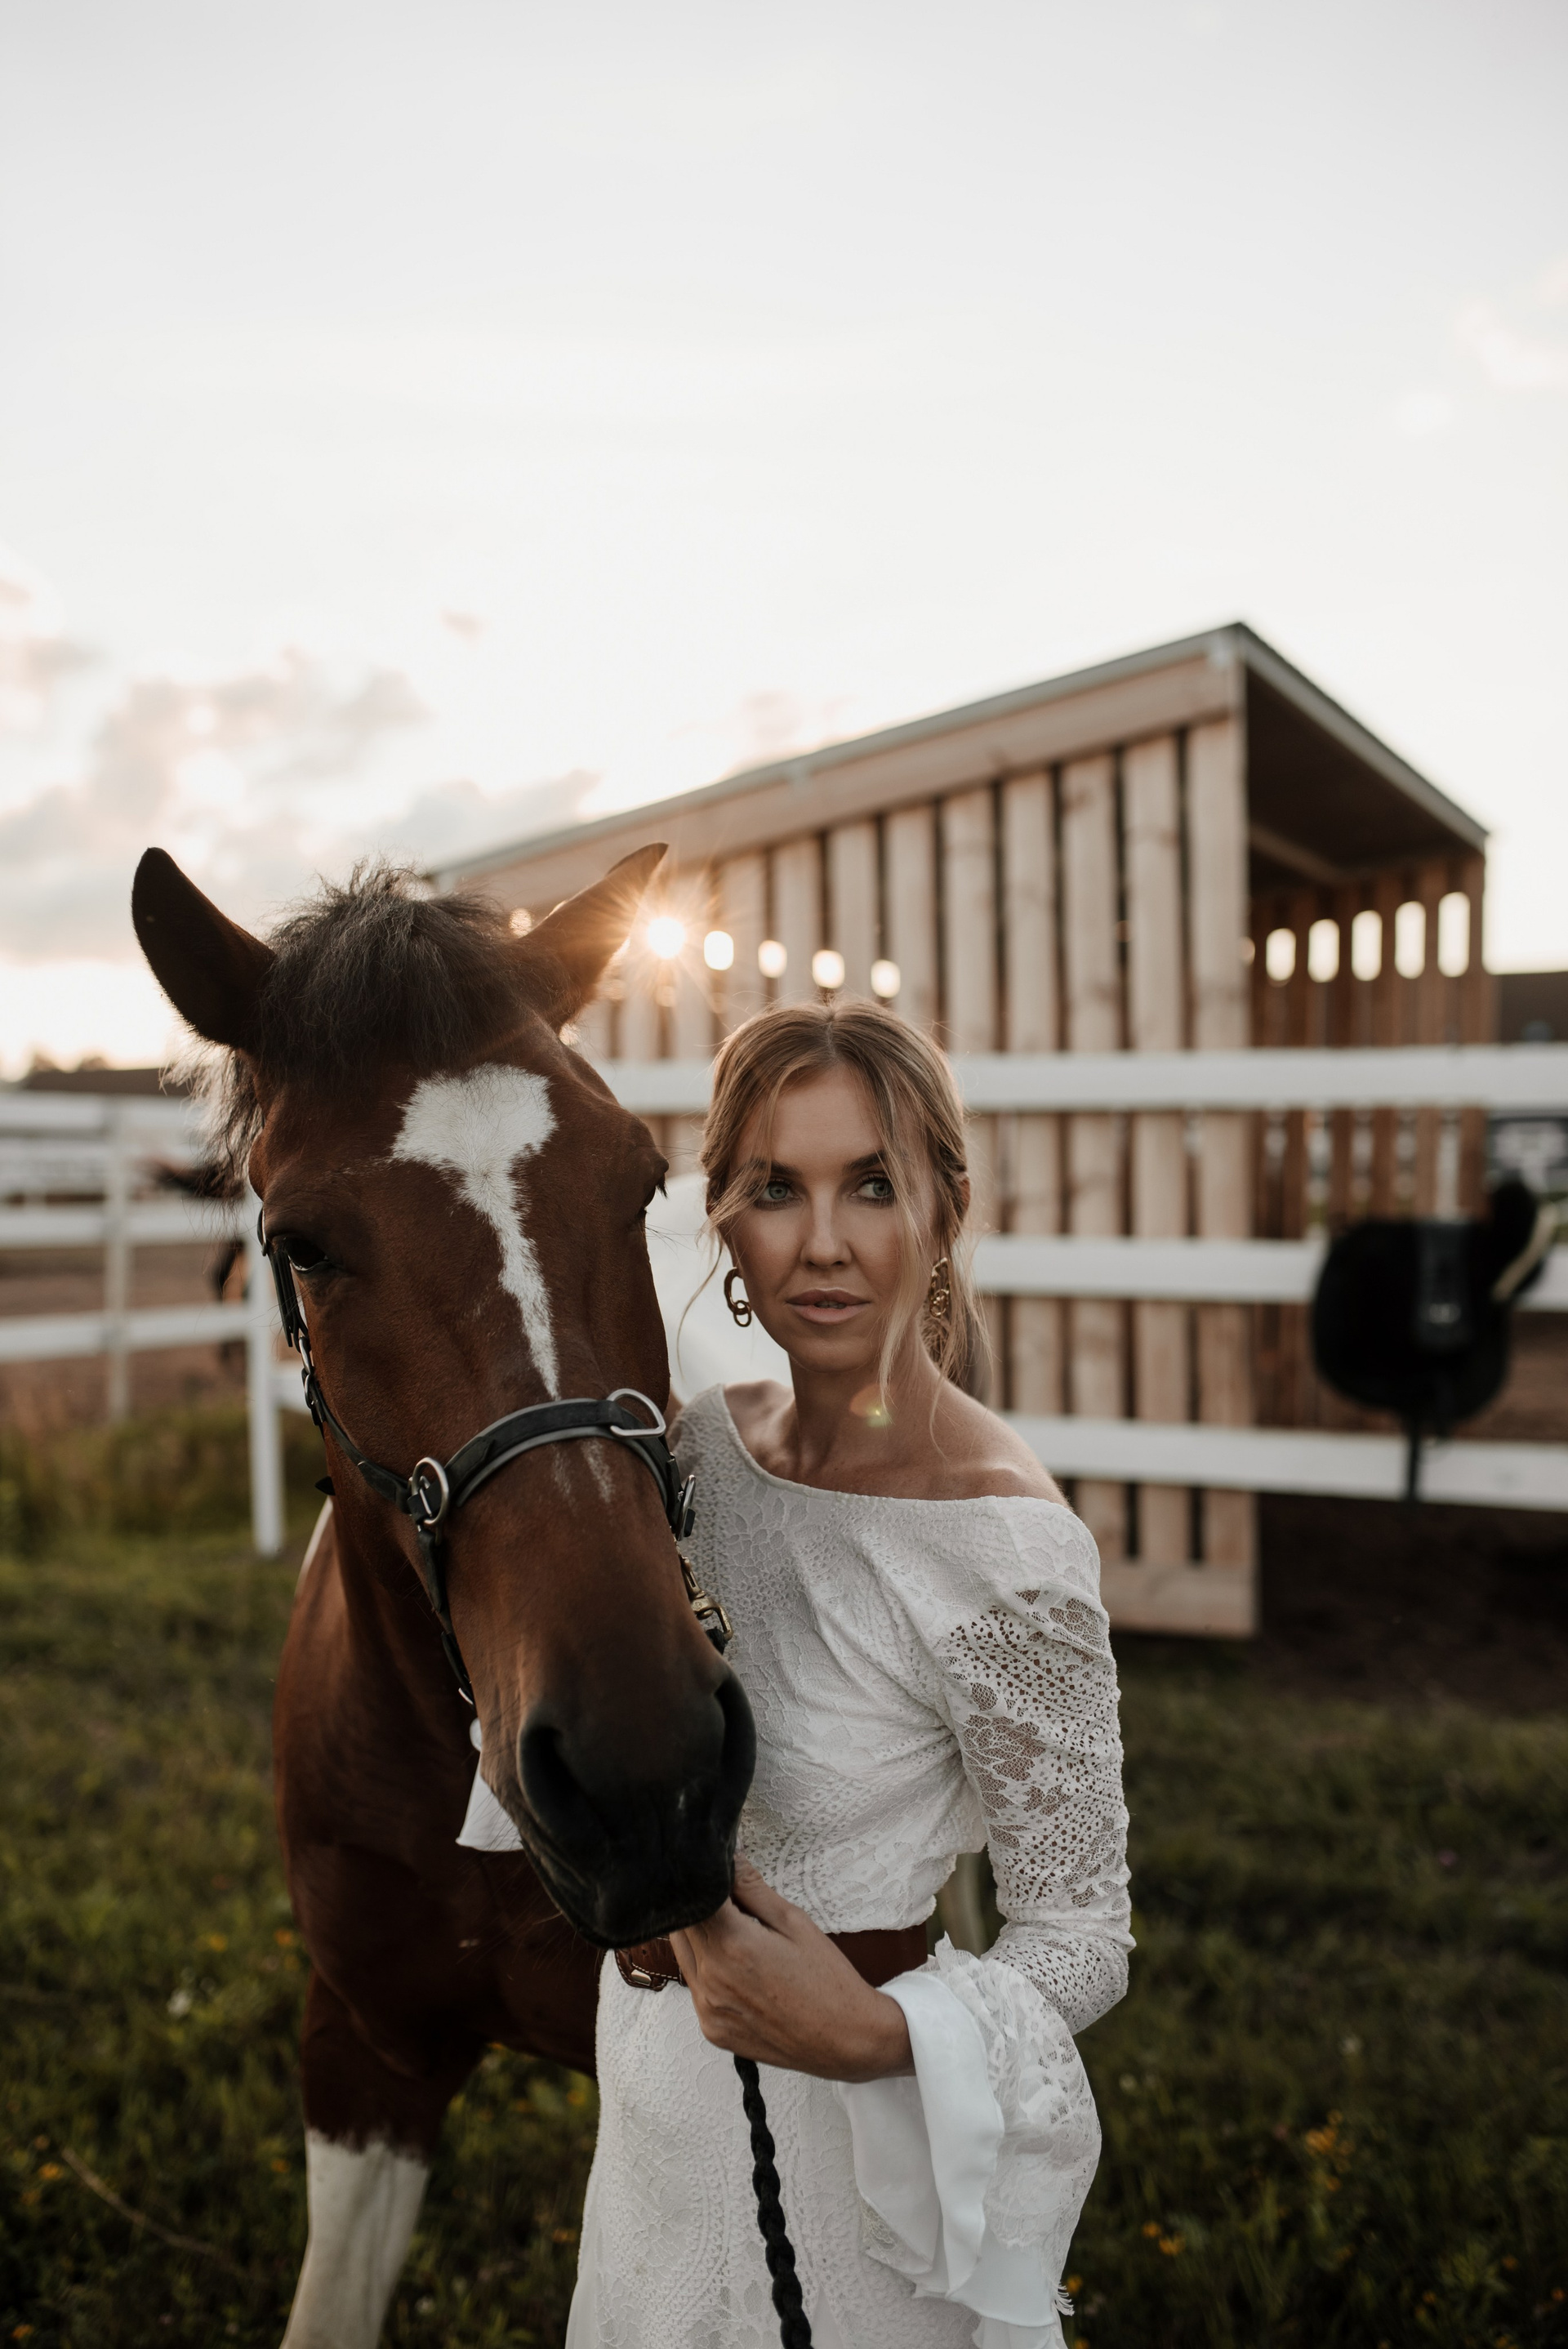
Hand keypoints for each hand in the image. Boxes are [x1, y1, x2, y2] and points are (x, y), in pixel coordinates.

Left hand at [669, 1857, 914, 2083]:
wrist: (845, 2041)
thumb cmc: (827, 1981)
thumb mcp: (794, 1921)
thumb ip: (751, 1887)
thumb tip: (728, 1857)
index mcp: (732, 1945)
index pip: (693, 1897)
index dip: (704, 1880)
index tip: (718, 1873)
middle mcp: (711, 1979)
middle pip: (681, 1924)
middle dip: (700, 1906)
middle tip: (734, 1904)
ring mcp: (707, 2008)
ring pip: (684, 1954)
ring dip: (700, 1937)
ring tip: (739, 1937)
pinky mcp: (711, 2029)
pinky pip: (695, 1987)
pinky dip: (708, 1970)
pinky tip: (741, 1970)